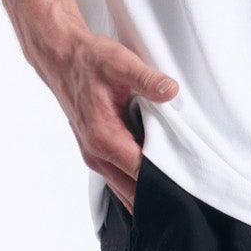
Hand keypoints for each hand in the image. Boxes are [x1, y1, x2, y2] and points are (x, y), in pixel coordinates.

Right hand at [32, 28, 178, 209]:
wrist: (60, 57)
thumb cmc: (88, 60)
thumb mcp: (120, 62)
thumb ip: (147, 80)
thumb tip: (171, 91)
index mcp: (105, 138)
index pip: (142, 174)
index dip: (167, 180)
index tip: (190, 179)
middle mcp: (96, 154)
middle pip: (134, 192)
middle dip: (160, 192)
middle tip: (189, 192)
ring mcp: (94, 156)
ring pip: (125, 190)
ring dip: (147, 191)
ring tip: (176, 190)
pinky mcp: (95, 152)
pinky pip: (118, 179)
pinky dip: (135, 182)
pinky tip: (154, 175)